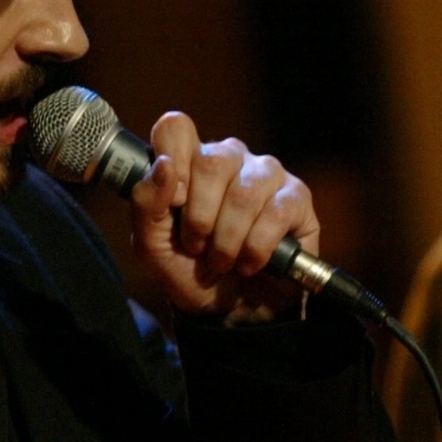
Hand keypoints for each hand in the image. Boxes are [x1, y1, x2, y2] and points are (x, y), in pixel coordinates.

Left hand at [129, 111, 315, 322]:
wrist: (230, 312)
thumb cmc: (191, 271)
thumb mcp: (153, 247)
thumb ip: (145, 205)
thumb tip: (163, 166)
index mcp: (189, 161)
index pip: (176, 129)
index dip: (172, 161)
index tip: (173, 203)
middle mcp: (230, 158)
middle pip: (212, 162)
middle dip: (200, 218)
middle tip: (199, 247)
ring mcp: (266, 174)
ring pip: (244, 194)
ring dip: (228, 240)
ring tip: (224, 261)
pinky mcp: (297, 198)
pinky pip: (275, 214)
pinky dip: (256, 249)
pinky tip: (251, 263)